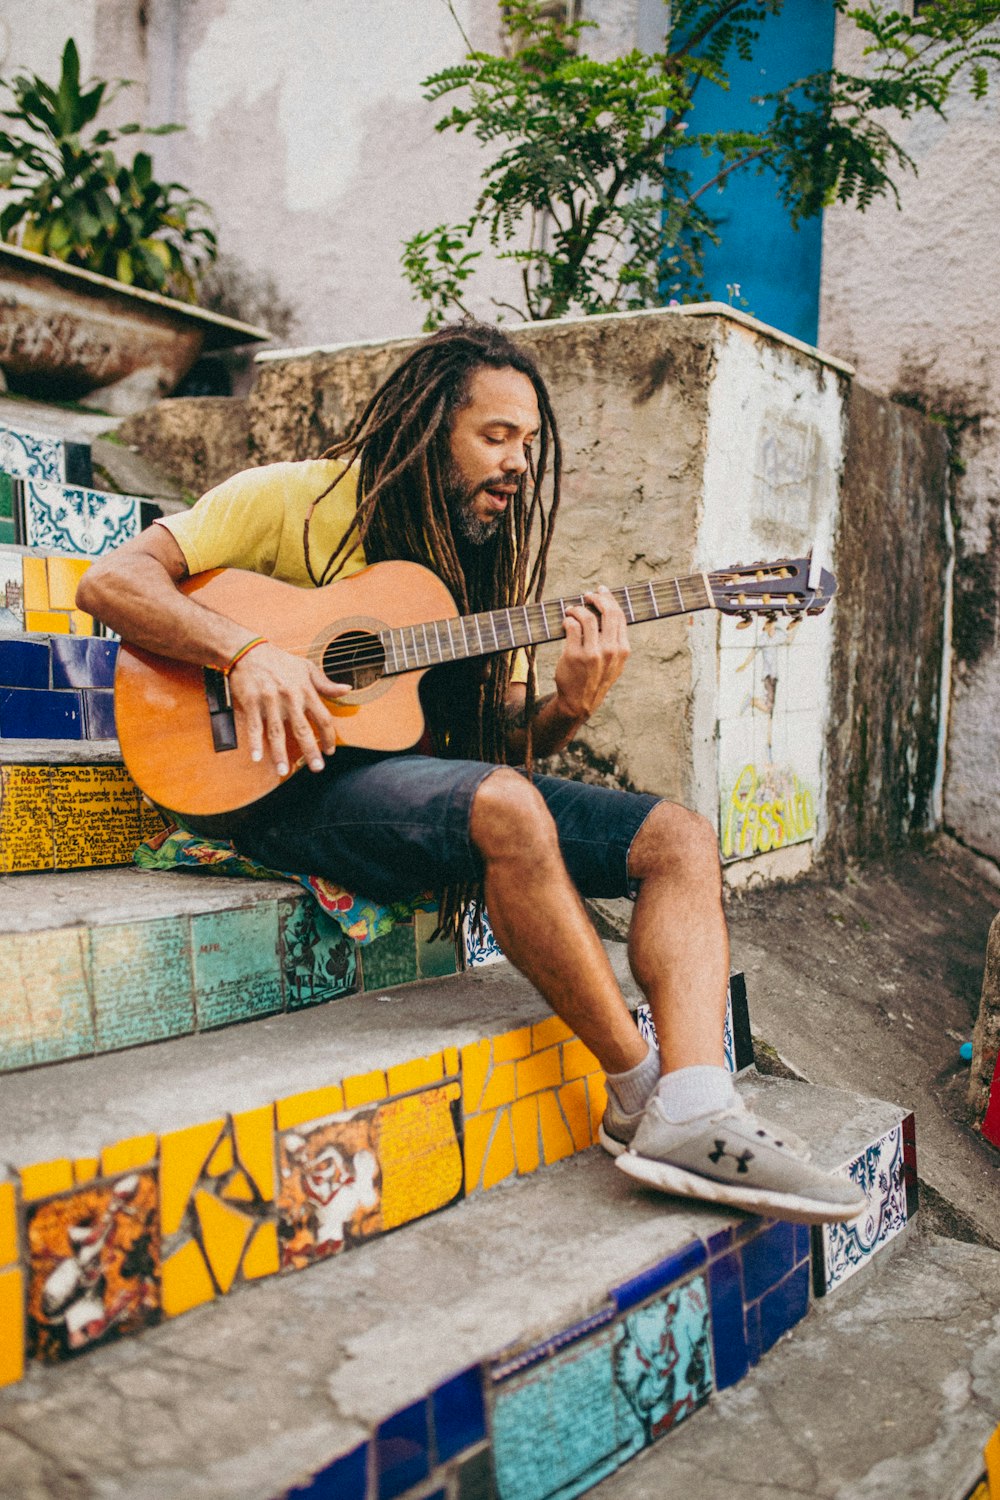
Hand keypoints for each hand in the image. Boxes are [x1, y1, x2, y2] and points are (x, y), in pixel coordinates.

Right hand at [228, 643, 351, 775]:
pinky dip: (254, 743)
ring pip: (277, 732)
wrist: (249, 651)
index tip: (330, 750)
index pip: (322, 717)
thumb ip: (326, 683)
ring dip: (280, 753)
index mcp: (305, 690)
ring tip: (283, 770)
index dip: (328, 736)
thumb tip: (347, 689)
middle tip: (316, 768)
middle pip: (302, 729)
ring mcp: (269, 701)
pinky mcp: (251, 703)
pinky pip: (254, 727)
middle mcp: (289, 698)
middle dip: (310, 750)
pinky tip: (257, 757)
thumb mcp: (307, 668)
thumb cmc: (280, 661)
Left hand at [555, 585, 629, 721]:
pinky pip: (571, 626)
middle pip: (607, 612)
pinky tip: (565, 621)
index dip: (609, 599)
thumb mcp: (614, 663)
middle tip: (587, 595)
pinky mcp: (574, 655)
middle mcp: (610, 650)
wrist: (579, 702)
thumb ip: (615, 640)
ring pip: (587, 617)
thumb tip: (608, 608)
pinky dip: (567, 619)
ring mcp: (592, 653)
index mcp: (622, 650)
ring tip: (571, 609)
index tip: (601, 592)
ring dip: (577, 608)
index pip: (619, 616)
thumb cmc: (595, 678)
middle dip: (596, 598)